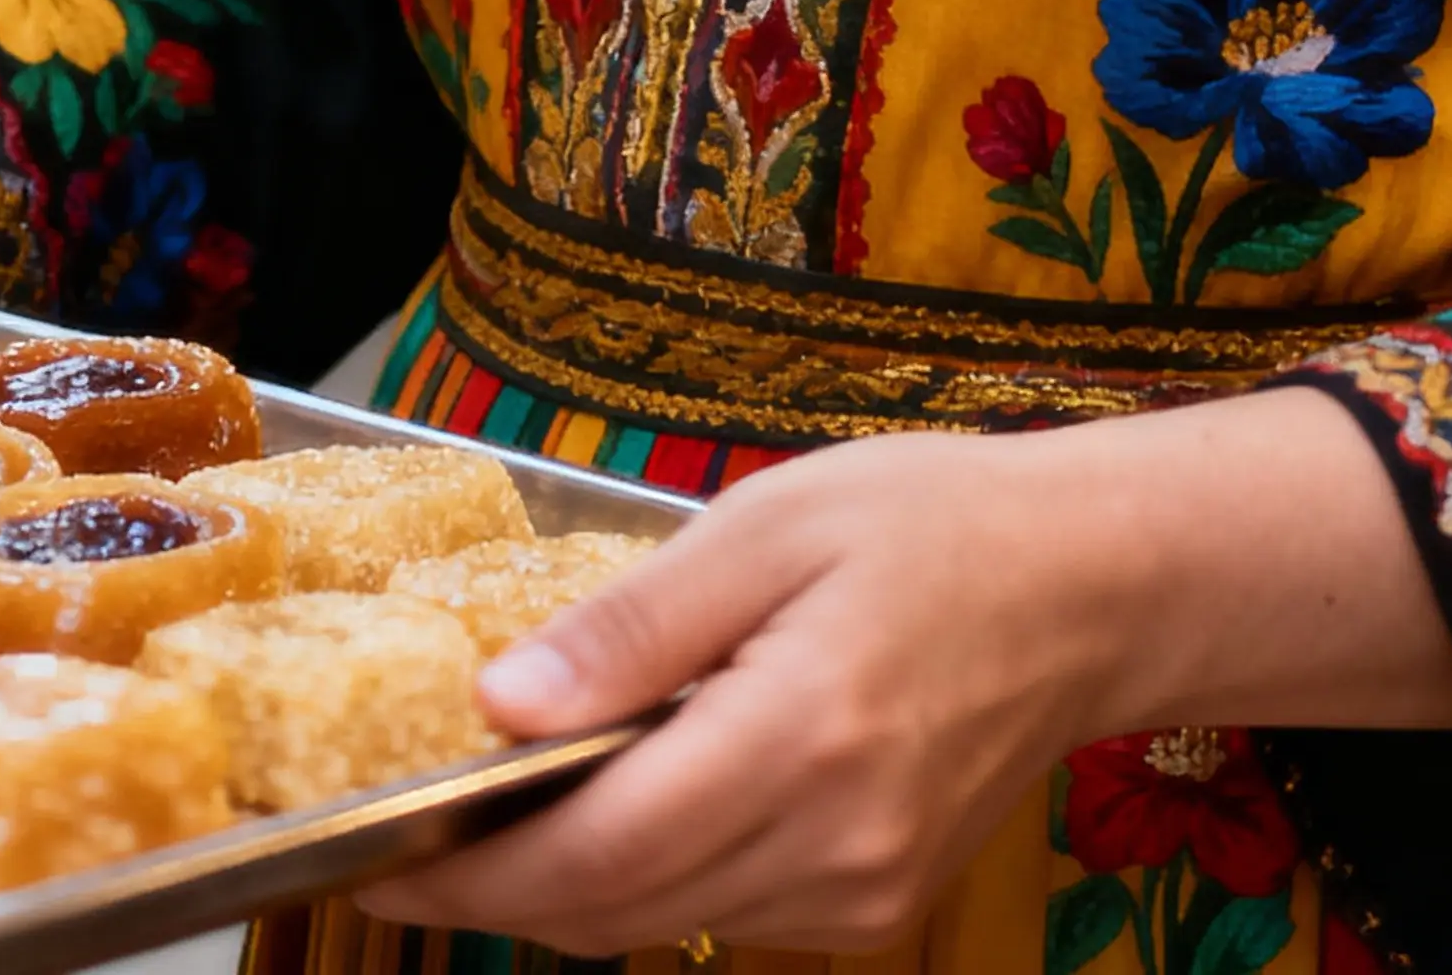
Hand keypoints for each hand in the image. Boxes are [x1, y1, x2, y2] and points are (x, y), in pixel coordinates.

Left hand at [354, 389, 1451, 957]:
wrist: (1091, 588)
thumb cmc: (931, 523)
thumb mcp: (769, 524)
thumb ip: (634, 623)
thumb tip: (498, 704)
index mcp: (798, 741)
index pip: (591, 856)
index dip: (460, 871)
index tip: (360, 844)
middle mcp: (831, 850)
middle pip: (610, 913)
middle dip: (484, 886)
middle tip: (387, 827)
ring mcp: (858, 900)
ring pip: (659, 926)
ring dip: (560, 886)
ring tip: (480, 805)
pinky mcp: (871, 912)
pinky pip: (719, 918)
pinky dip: (645, 876)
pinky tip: (612, 798)